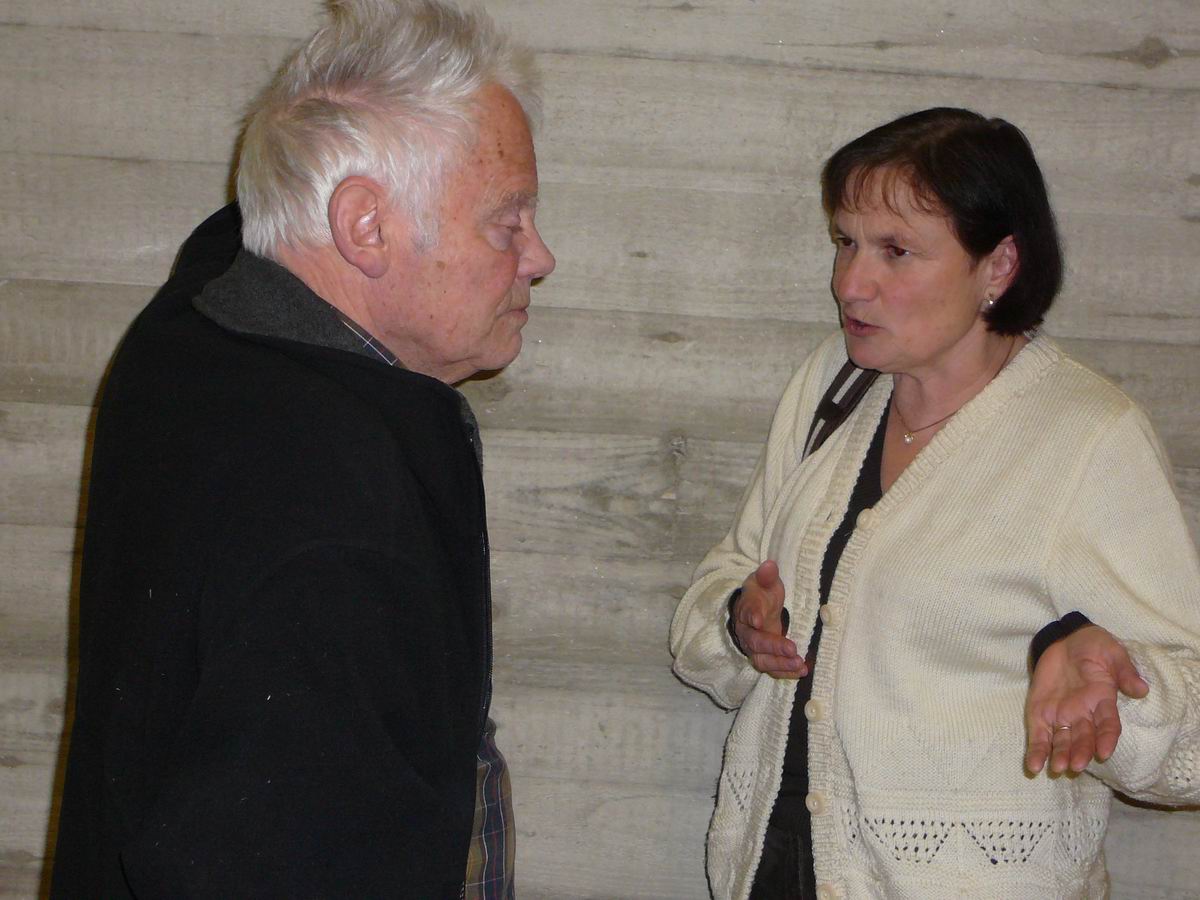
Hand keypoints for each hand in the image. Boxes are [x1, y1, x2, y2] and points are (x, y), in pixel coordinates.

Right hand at [731, 561, 805, 677]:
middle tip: (792, 648)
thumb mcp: (765, 583)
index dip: (752, 615)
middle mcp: (747, 632)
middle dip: (773, 646)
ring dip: (780, 664)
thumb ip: (767, 576)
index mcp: (746, 609)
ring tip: (799, 664)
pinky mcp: (765, 658)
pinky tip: (802, 670)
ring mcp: (755, 648)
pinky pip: (772, 670)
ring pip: (762, 660)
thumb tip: (770, 565)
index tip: (758, 619)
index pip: (747, 612)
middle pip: (755, 642)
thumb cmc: (761, 596)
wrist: (754, 613)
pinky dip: (786, 672)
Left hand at [1024, 625, 1148, 774]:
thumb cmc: (1095, 647)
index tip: (1104, 752)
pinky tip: (1033, 766)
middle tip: (1075, 766)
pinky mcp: (1040, 712)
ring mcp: (1061, 715)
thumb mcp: (1112, 654)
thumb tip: (1141, 688)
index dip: (1106, 739)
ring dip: (1060, 756)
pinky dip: (1037, 751)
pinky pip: (1039, 735)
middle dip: (1080, 752)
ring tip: (1057, 769)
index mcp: (1103, 701)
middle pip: (1083, 738)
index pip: (1108, 725)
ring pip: (1062, 741)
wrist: (1067, 639)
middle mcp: (1083, 714)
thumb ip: (1124, 671)